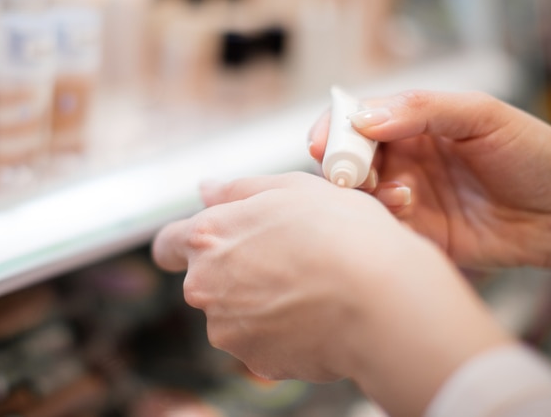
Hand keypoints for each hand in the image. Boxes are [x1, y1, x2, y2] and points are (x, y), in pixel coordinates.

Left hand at [152, 172, 510, 416]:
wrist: (383, 300)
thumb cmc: (344, 235)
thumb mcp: (292, 188)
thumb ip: (238, 190)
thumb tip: (205, 190)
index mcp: (208, 236)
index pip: (168, 244)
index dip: (184, 244)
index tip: (207, 246)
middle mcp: (205, 285)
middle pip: (207, 280)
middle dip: (235, 272)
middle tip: (287, 261)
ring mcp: (228, 329)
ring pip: (235, 314)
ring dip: (260, 304)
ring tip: (310, 288)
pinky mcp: (257, 362)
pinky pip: (262, 343)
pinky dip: (282, 332)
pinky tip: (316, 316)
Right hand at [309, 90, 550, 275]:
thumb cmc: (534, 155)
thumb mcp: (483, 115)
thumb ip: (424, 108)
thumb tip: (365, 118)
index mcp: (417, 122)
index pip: (361, 118)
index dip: (337, 127)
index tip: (322, 141)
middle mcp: (406, 157)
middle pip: (352, 157)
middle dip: (343, 163)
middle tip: (350, 172)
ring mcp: (409, 194)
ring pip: (360, 192)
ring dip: (364, 190)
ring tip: (395, 190)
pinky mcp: (418, 231)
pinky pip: (383, 223)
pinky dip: (383, 214)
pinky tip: (408, 206)